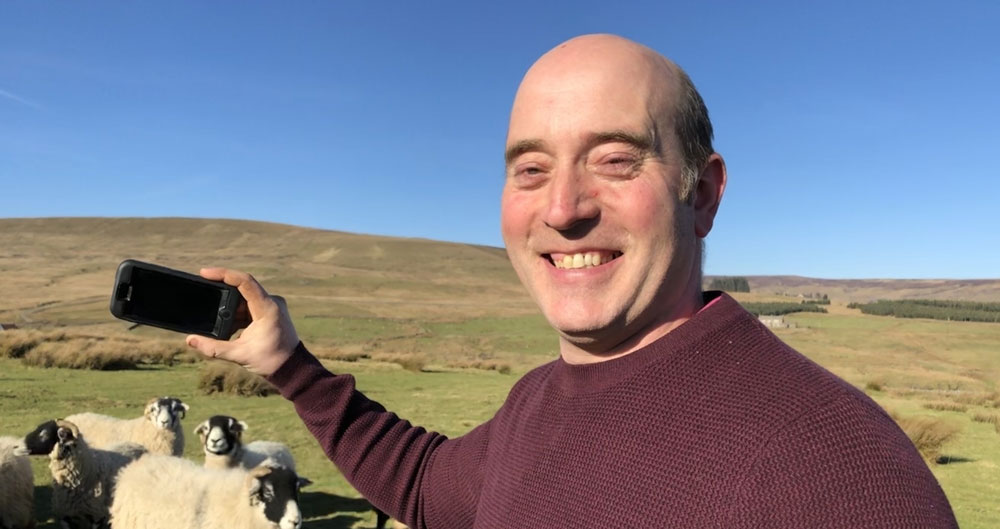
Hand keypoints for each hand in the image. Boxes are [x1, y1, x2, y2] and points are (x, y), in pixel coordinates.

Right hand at [185, 268, 299, 376]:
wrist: (291, 368)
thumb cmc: (270, 361)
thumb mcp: (239, 355)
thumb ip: (213, 348)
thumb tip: (190, 340)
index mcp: (267, 308)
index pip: (244, 282)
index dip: (224, 274)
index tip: (205, 273)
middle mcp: (272, 302)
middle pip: (242, 289)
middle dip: (222, 295)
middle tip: (205, 298)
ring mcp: (272, 306)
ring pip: (244, 299)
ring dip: (229, 309)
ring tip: (217, 322)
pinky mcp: (269, 312)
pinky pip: (249, 306)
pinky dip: (236, 314)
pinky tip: (227, 327)